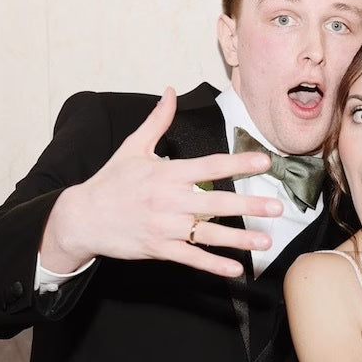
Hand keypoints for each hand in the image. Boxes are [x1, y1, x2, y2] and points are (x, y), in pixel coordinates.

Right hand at [40, 88, 283, 276]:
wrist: (83, 217)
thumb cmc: (110, 182)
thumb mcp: (132, 147)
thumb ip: (157, 121)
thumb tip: (170, 91)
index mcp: (167, 173)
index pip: (210, 167)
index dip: (238, 163)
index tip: (264, 161)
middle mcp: (169, 200)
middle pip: (216, 203)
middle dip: (250, 205)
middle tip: (278, 207)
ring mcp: (165, 227)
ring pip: (208, 234)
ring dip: (239, 239)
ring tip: (266, 241)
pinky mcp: (159, 248)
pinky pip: (191, 258)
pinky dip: (213, 265)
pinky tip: (235, 270)